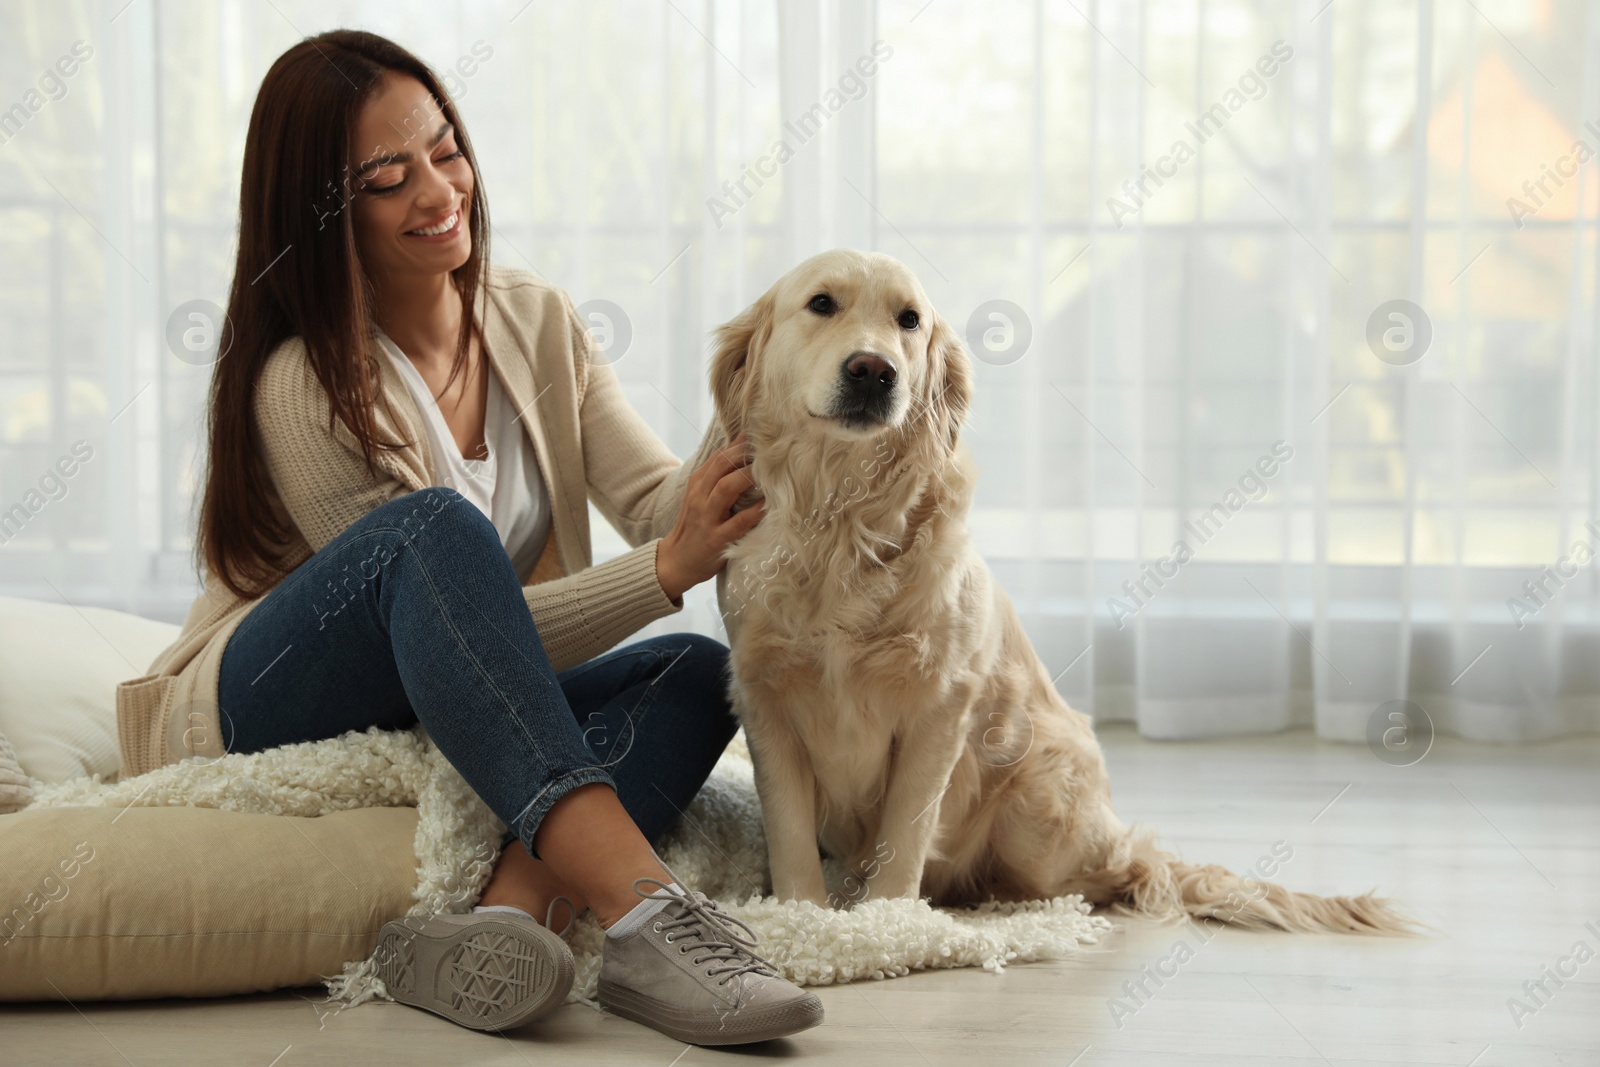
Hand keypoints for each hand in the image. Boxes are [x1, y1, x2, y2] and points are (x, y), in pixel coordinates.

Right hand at [655, 432, 766, 602]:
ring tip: (769, 470)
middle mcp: (700, 495)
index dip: (742, 442)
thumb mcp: (702, 496)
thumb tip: (746, 451)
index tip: (763, 434)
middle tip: (771, 447)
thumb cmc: (697, 525)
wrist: (677, 560)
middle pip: (722, 464)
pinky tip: (770, 504)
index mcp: (698, 482)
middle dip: (746, 453)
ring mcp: (707, 517)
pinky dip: (755, 512)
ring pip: (726, 488)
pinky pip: (738, 522)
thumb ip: (720, 476)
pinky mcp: (716, 539)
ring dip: (748, 476)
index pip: (720, 454)